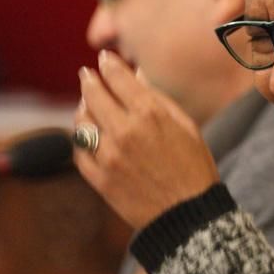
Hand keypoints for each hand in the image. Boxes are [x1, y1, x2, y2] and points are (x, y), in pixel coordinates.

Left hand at [75, 50, 219, 228]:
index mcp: (150, 114)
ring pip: (81, 122)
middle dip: (89, 81)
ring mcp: (108, 156)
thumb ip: (158, 99)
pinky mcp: (99, 178)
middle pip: (93, 95)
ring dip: (83, 109)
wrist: (188, 214)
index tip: (105, 59)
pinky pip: (79, 151)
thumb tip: (136, 76)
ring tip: (87, 106)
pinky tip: (88, 136)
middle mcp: (125, 131)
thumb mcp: (186, 126)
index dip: (109, 64)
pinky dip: (81, 140)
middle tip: (88, 76)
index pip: (118, 77)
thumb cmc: (194, 168)